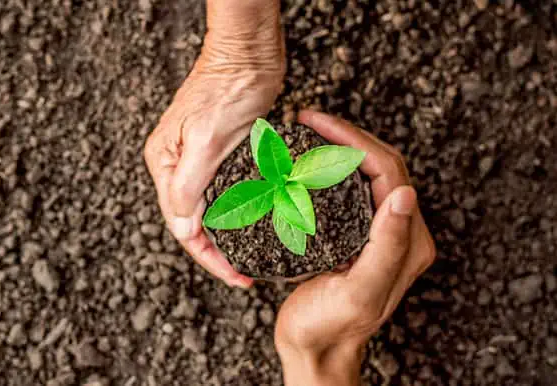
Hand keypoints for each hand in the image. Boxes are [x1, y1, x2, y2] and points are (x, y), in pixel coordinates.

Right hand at [144, 0, 283, 287]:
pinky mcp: (218, 154)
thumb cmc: (227, 88)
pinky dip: (237, 213)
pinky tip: (253, 226)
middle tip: (245, 275)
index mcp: (165, 164)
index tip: (235, 277)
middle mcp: (175, 166)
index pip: (181, 225)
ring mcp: (195, 160)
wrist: (248, 53)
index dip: (208, 257)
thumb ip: (189, 184)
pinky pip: (223, 194)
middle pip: (192, 223)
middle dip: (216, 252)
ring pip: (209, 211)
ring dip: (227, 236)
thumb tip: (182, 227)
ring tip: (249, 259)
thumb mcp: (206, 139)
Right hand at [274, 111, 435, 385]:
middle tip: (307, 119)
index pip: (387, 169)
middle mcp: (398, 230)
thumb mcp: (359, 291)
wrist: (314, 348)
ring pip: (364, 172)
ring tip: (306, 132)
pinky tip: (305, 162)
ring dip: (339, 146)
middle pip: (379, 164)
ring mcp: (376, 230)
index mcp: (407, 240)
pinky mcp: (355, 234)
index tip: (316, 123)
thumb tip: (405, 193)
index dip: (353, 139)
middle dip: (345, 135)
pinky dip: (328, 167)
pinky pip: (349, 188)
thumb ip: (386, 246)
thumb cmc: (331, 326)